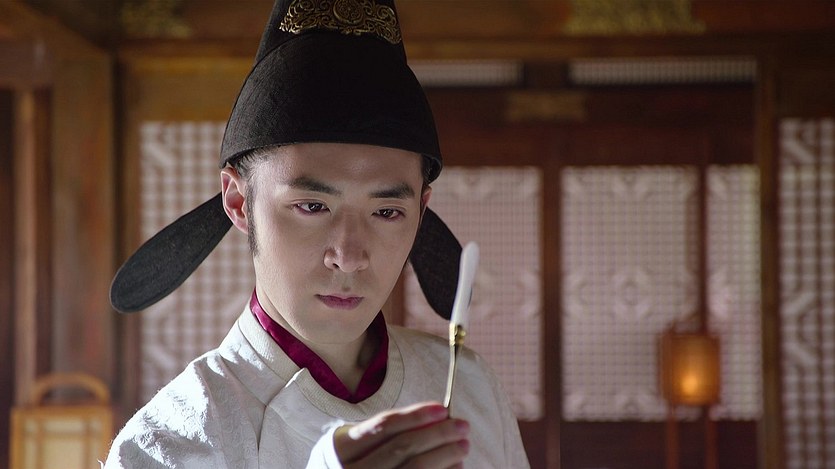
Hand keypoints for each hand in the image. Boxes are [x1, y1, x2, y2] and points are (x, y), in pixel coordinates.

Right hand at [334, 401, 469, 468]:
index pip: (384, 426)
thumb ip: (392, 431)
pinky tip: (454, 466)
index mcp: (343, 449)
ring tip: (462, 445)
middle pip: (402, 448)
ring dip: (444, 455)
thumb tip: (438, 416)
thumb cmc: (359, 461)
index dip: (416, 416)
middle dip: (437, 434)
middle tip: (462, 426)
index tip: (442, 409)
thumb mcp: (361, 442)